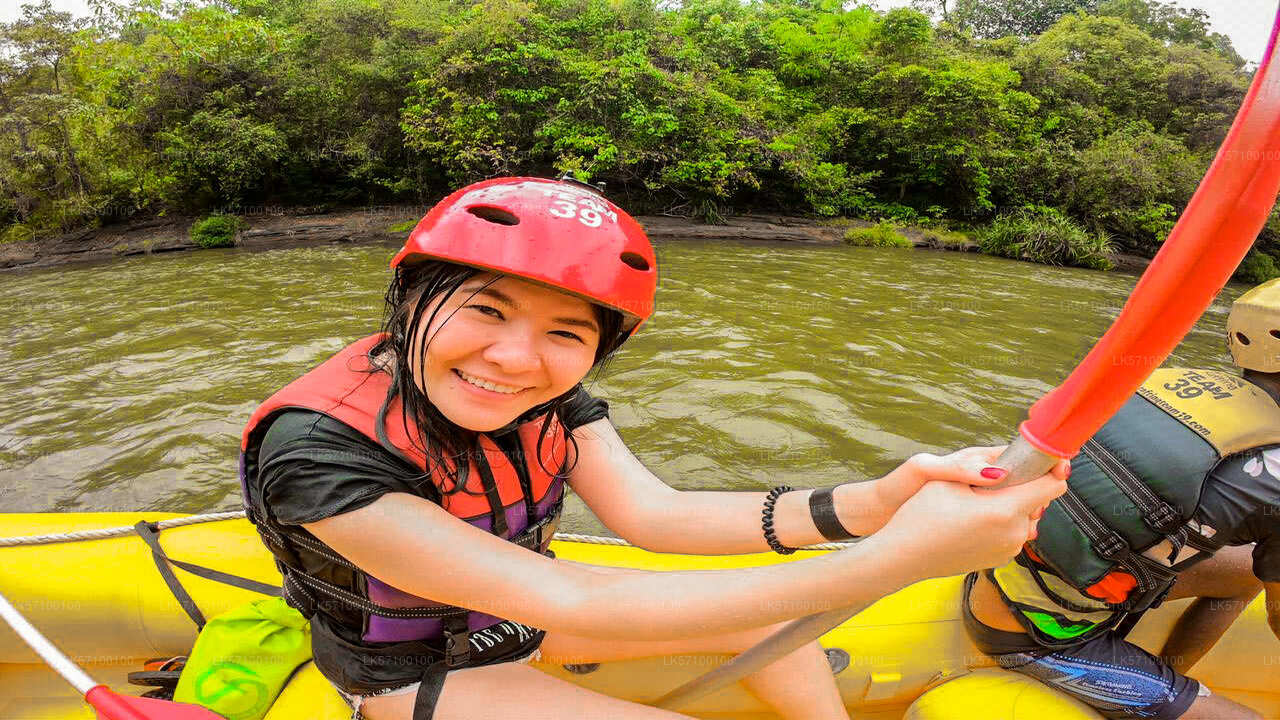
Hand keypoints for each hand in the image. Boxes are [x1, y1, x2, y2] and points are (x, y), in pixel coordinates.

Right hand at [840, 446, 1068, 534]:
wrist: (903, 556)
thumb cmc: (920, 515)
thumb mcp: (948, 482)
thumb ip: (986, 470)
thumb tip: (1011, 467)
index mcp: (1004, 510)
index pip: (1052, 486)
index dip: (1053, 469)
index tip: (1047, 459)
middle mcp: (1013, 533)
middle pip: (1040, 502)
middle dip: (1026, 486)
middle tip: (998, 478)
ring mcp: (1009, 549)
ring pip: (1027, 518)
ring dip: (1015, 505)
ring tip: (983, 499)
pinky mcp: (1000, 559)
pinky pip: (1013, 533)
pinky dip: (1004, 522)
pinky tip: (977, 518)